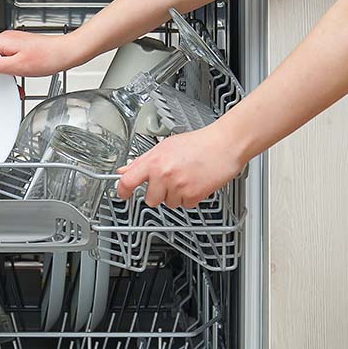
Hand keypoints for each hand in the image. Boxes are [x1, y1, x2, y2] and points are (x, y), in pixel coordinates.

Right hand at [0, 31, 83, 76]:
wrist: (67, 54)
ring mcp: (15, 43)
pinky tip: (18, 77)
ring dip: (2, 70)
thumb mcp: (17, 66)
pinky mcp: (22, 48)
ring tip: (10, 78)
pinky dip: (11, 70)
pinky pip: (9, 59)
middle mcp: (8, 39)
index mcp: (4, 40)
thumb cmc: (48, 57)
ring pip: (0, 57)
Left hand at [116, 124, 245, 208]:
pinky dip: (190, 197)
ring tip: (185, 178)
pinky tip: (195, 182)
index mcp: (154, 161)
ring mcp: (178, 186)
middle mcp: (164, 174)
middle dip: (157, 194)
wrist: (225, 144)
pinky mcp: (193, 195)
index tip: (122, 194)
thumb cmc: (197, 143)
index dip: (122, 191)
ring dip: (175, 195)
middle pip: (150, 199)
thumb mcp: (164, 146)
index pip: (127, 181)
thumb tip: (124, 170)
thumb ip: (142, 161)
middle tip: (168, 181)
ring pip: (168, 203)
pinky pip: (185, 205)